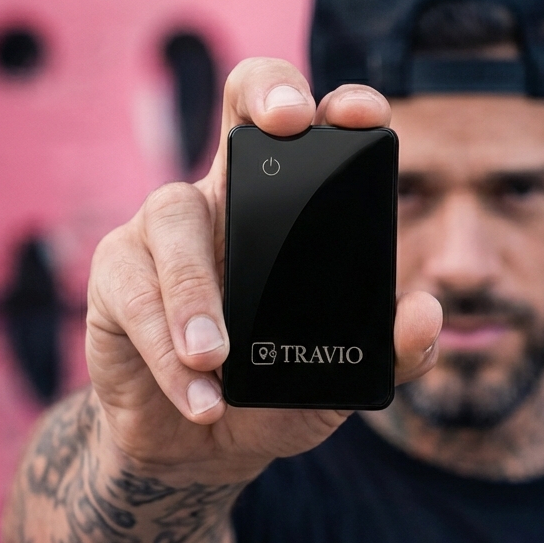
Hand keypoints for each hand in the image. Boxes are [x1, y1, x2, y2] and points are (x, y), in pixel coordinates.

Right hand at [85, 58, 441, 484]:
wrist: (204, 449)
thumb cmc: (277, 395)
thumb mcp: (341, 380)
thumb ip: (390, 353)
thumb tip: (425, 315)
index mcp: (287, 215)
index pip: (309, 137)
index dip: (333, 107)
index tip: (361, 116)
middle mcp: (228, 204)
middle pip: (239, 110)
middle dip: (264, 93)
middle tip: (286, 124)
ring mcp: (165, 233)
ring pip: (174, 216)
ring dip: (196, 290)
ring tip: (216, 357)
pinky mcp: (117, 278)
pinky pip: (136, 296)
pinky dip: (167, 350)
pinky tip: (200, 394)